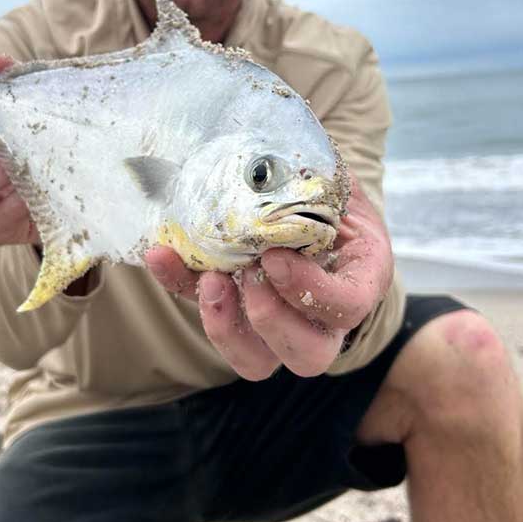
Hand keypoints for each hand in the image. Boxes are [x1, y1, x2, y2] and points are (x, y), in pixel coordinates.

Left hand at [145, 174, 392, 380]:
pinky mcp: (233, 310)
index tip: (275, 257)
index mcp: (360, 277)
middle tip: (248, 273)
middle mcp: (323, 316)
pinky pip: (208, 315)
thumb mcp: (333, 177)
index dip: (311, 292)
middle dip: (270, 319)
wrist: (301, 190)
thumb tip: (274, 159)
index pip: (348, 308)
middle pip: (308, 355)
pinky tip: (162, 256)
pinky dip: (180, 287)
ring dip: (226, 327)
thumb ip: (315, 178)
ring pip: (256, 362)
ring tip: (210, 279)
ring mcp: (277, 323)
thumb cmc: (325, 186)